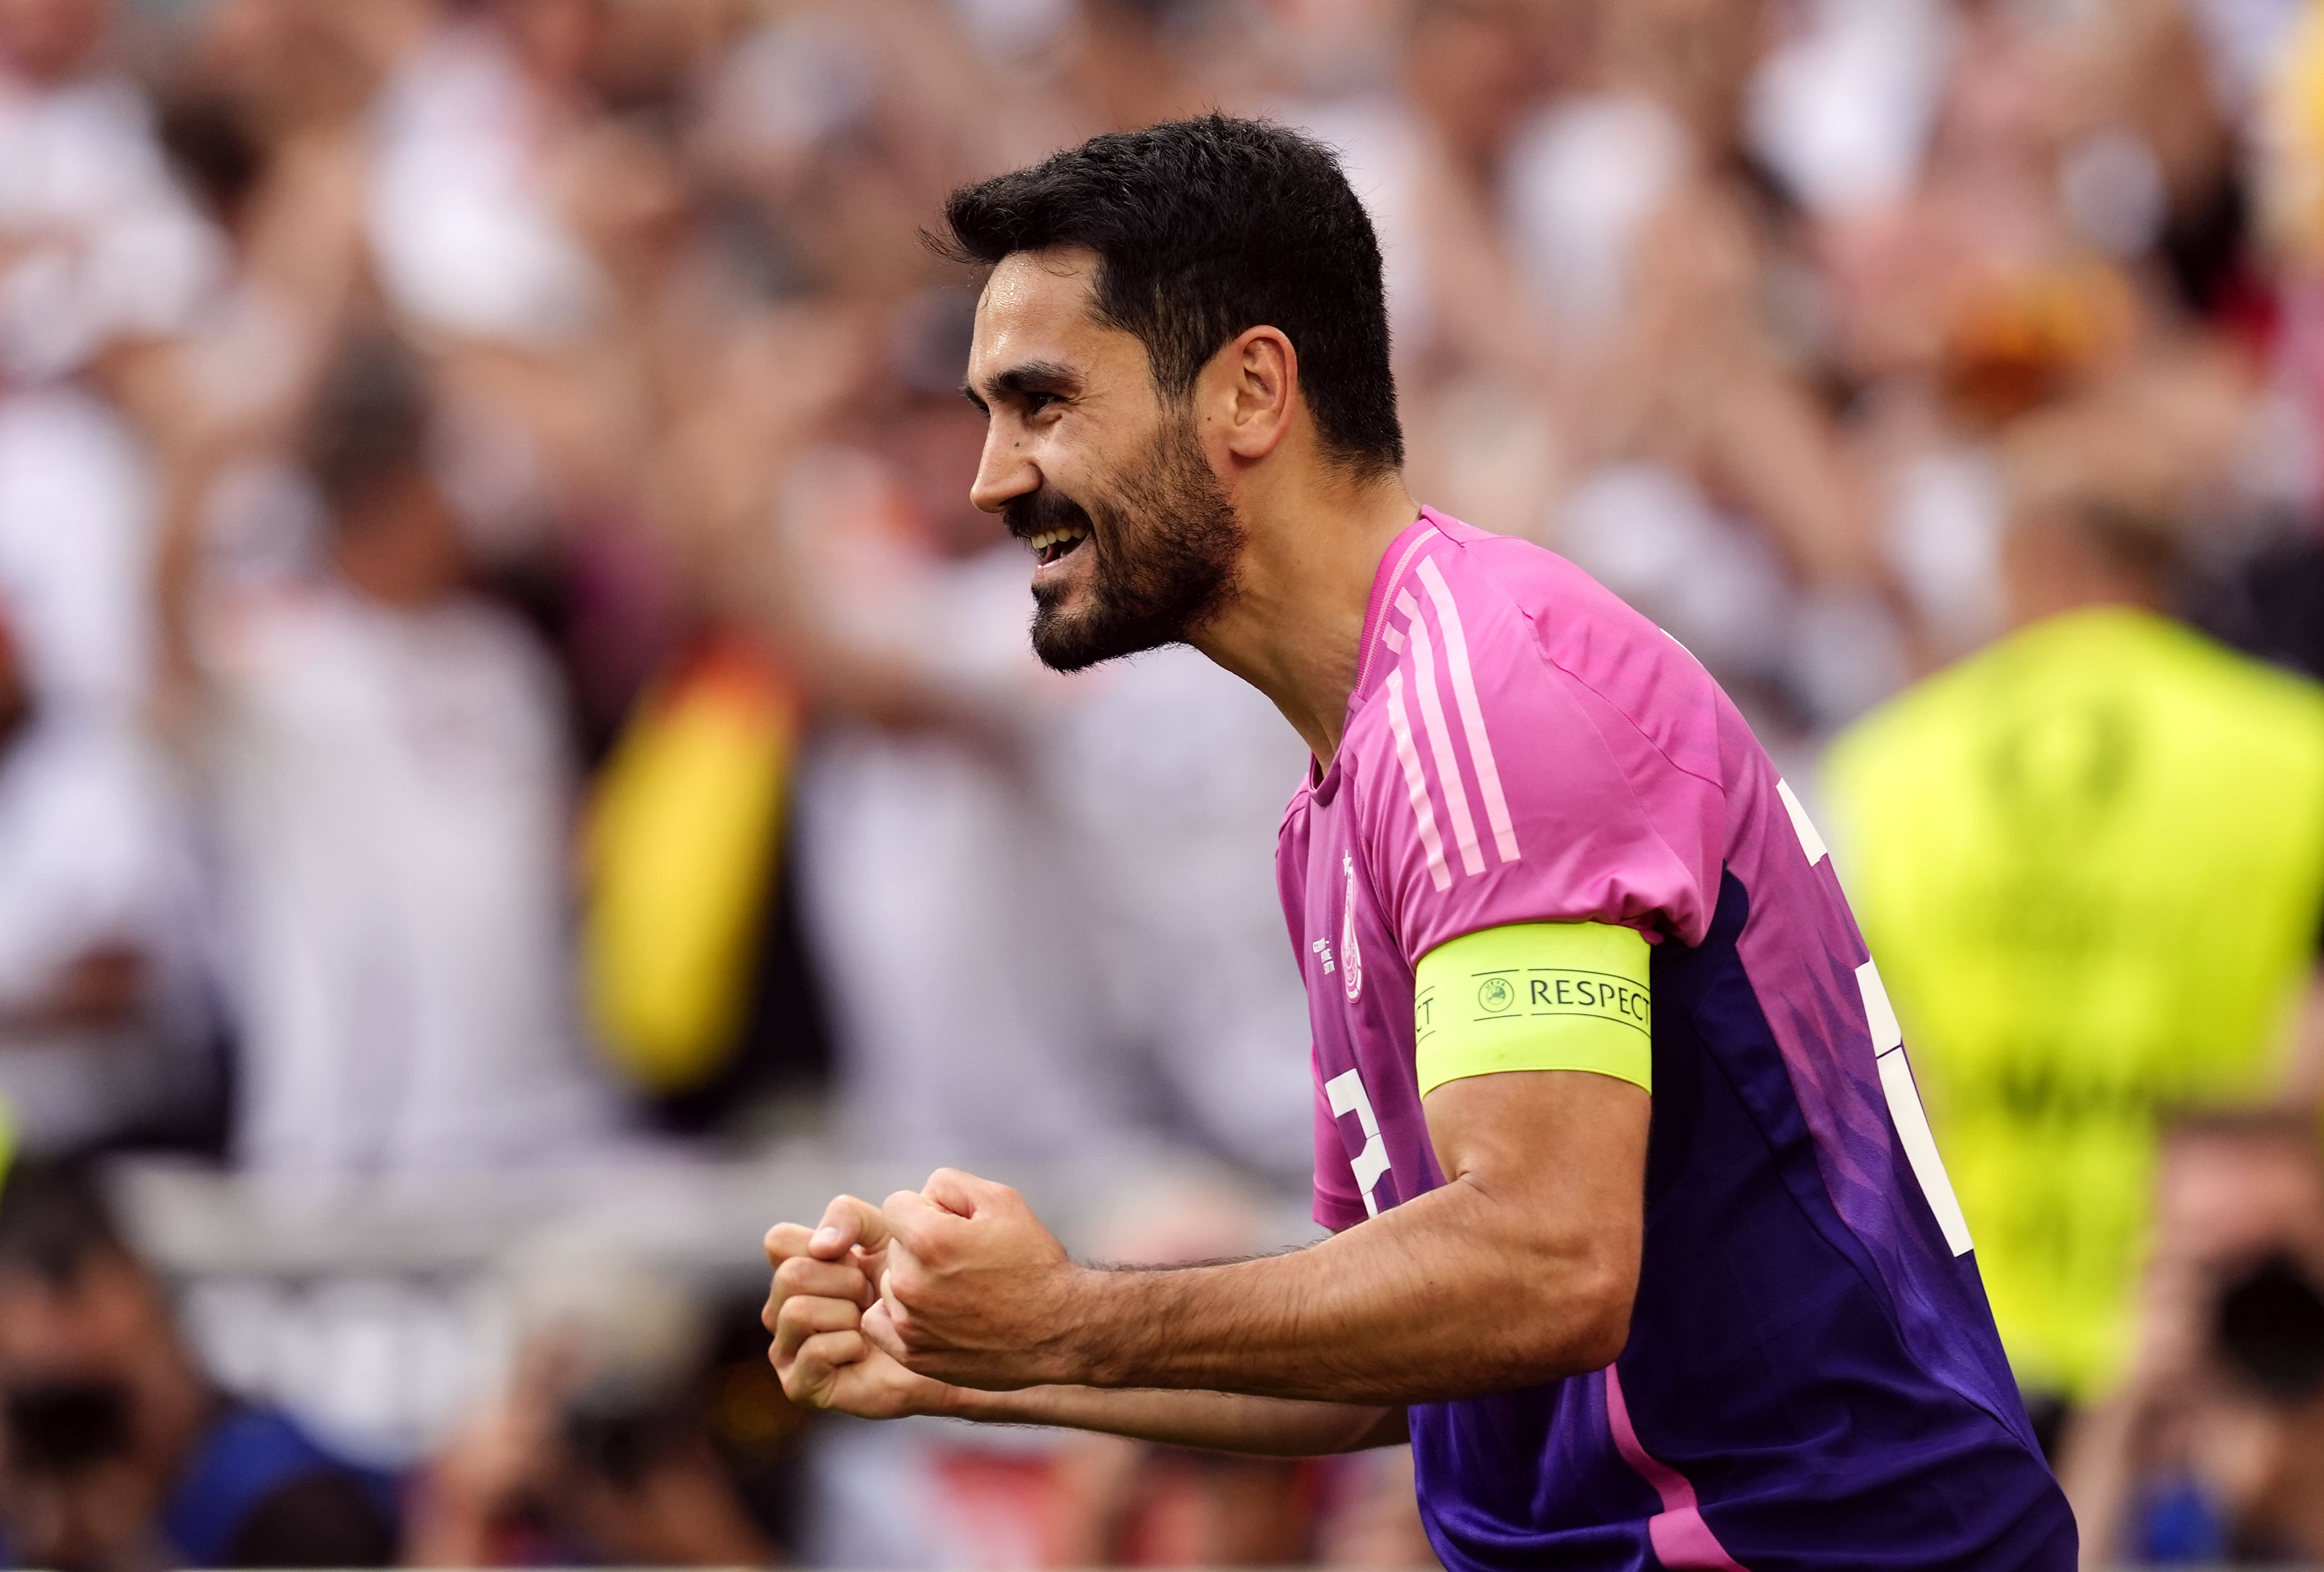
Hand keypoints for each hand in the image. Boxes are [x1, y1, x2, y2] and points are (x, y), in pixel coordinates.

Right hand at [763, 1195, 951, 1419]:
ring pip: (798, 1311)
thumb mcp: (884, 1234)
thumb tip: (821, 1246)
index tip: (856, 1260)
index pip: (778, 1240)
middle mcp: (781, 1308)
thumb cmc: (908, 1287)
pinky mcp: (799, 1385)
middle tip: (870, 1297)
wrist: (941, 1342)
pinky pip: (815, 1351)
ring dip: (848, 1314)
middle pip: (791, 1274)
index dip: (823, 1245)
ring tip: (867, 1323)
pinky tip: (864, 1352)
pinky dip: (851, 1345)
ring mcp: (786, 1348)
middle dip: (846, 1281)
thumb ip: (849, 1217)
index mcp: (793, 1270)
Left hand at [864, 1168, 1095, 1389]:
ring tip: (958, 1291)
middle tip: (965, 1261)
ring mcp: (909, 1324)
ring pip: (891, 1283)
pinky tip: (933, 1313)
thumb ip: (949, 1184)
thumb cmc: (1034, 1264)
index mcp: (929, 1240)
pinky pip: (880, 1323)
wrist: (1059, 1330)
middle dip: (921, 1246)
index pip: (895, 1205)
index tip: (955, 1227)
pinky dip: (900, 1315)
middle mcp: (911, 1283)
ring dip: (914, 1281)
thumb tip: (921, 1197)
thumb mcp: (1002, 1200)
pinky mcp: (913, 1355)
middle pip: (895, 1245)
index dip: (928, 1210)